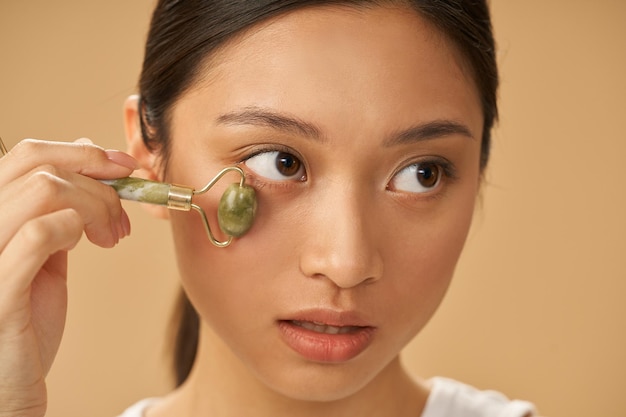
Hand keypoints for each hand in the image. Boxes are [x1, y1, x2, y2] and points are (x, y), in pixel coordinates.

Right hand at [0, 139, 136, 416]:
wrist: (6, 389)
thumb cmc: (25, 324)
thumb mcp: (41, 258)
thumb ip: (54, 214)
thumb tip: (84, 164)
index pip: (26, 154)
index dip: (83, 152)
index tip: (125, 167)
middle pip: (36, 163)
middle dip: (97, 177)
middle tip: (123, 209)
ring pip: (45, 190)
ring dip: (97, 205)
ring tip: (112, 235)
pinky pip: (41, 233)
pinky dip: (78, 227)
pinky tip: (92, 244)